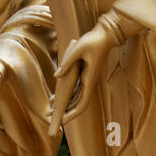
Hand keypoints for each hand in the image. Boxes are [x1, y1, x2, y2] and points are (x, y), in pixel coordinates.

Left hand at [49, 20, 116, 136]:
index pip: (82, 103)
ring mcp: (87, 79)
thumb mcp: (78, 49)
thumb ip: (67, 62)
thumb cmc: (92, 40)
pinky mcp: (85, 75)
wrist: (105, 35)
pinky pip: (75, 89)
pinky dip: (66, 95)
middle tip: (52, 120)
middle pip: (78, 104)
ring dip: (65, 105)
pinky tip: (55, 98)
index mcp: (89, 79)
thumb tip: (56, 76)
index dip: (72, 114)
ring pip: (76, 98)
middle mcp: (89, 82)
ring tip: (51, 111)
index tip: (62, 120)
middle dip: (66, 113)